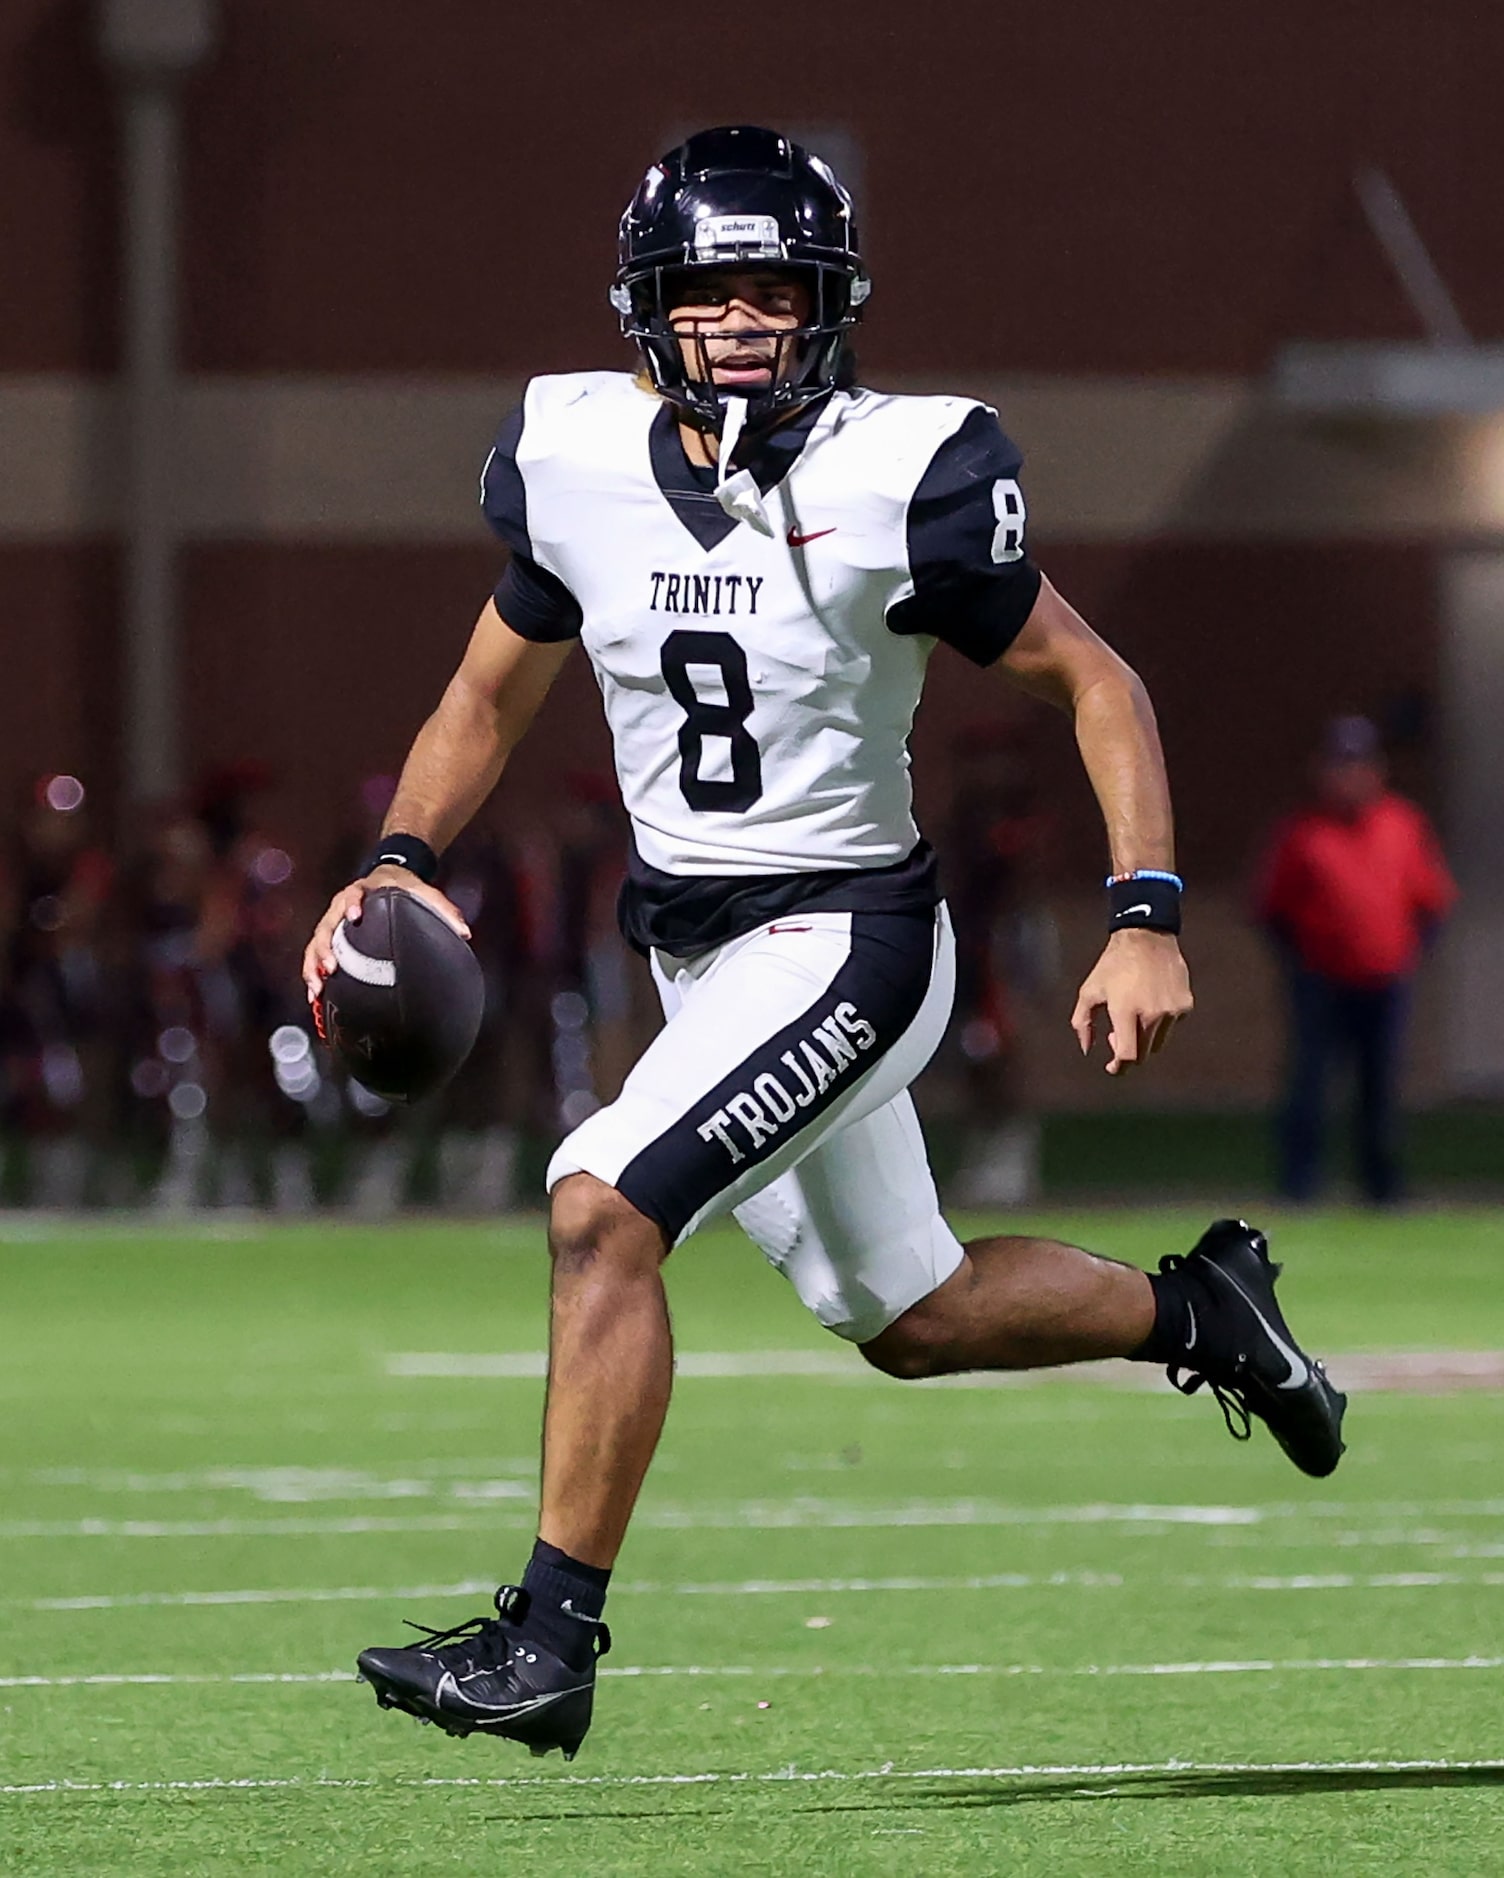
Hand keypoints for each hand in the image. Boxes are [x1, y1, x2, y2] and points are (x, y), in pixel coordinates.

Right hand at [301, 866, 471, 1003]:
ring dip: (313, 966)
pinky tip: (316, 995)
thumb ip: (444, 908)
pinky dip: (313, 973)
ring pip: (316, 944)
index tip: (354, 917)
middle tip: (330, 967)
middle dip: (325, 947)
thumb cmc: (403, 886)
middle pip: (326, 927)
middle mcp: (340, 907)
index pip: (352, 896)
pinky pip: (315, 955)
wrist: (387, 877)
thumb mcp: (423, 890)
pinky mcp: (330, 937)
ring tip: (317, 989)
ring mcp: (332, 923)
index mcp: (362, 892)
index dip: (351, 905)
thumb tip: (465, 933)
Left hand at [1071, 929, 1192, 1074]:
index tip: (1112, 1068)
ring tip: (1132, 1019)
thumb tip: (1087, 1049)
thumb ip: (1083, 1022)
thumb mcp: (1089, 991)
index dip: (1119, 1067)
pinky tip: (1149, 1004)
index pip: (1128, 1054)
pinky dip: (1159, 1025)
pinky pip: (1171, 1027)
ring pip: (1158, 1043)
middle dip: (1128, 1052)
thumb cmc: (1113, 964)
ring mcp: (1172, 1010)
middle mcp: (1152, 1013)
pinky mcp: (1185, 1005)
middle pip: (1143, 1053)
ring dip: (1144, 1040)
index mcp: (1125, 1010)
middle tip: (1116, 1036)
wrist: (1147, 937)